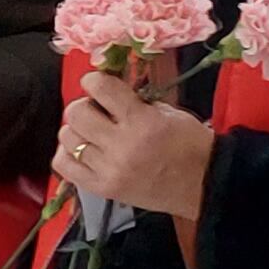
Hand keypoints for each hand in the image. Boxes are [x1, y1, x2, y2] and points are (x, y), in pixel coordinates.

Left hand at [54, 66, 214, 219]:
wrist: (204, 184)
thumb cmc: (190, 146)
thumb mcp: (169, 113)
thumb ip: (136, 102)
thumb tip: (107, 91)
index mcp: (142, 122)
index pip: (100, 88)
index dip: (94, 81)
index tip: (97, 84)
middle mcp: (121, 145)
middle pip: (76, 113)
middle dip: (84, 106)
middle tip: (97, 111)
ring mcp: (108, 169)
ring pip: (67, 137)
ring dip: (76, 130)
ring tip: (92, 133)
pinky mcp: (101, 188)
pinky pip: (64, 165)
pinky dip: (68, 153)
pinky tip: (82, 150)